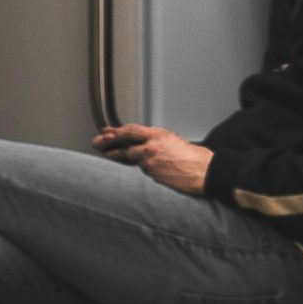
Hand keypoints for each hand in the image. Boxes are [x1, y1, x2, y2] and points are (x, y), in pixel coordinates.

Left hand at [94, 123, 212, 194]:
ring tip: (105, 154)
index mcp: (159, 134)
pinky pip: (140, 171)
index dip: (117, 130)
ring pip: (129, 157)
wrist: (205, 172)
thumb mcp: (176, 142)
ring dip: (117, 157)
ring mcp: (150, 158)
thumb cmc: (197, 159)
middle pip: (124, 140)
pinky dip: (136, 170)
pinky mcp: (151, 172)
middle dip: (108, 141)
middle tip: (97, 142)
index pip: (132, 129)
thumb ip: (159, 143)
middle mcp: (152, 144)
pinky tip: (129, 174)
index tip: (107, 131)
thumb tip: (148, 147)